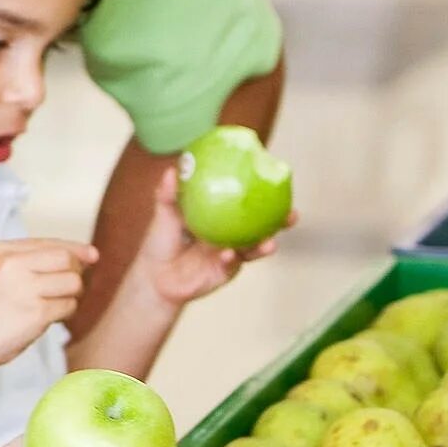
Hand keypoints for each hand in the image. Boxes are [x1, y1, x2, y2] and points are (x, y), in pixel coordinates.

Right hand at [0, 239, 96, 373]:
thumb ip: (35, 260)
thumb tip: (89, 254)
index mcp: (2, 251)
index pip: (52, 243)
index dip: (76, 249)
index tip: (92, 256)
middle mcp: (13, 265)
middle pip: (68, 260)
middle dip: (74, 274)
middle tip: (63, 289)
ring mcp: (24, 289)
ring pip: (73, 283)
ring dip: (70, 296)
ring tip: (50, 305)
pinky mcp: (36, 313)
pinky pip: (68, 306)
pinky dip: (63, 314)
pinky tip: (44, 318)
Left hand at [136, 166, 287, 307]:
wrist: (155, 275)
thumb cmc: (161, 241)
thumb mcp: (164, 215)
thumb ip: (167, 195)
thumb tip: (172, 170)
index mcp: (224, 216)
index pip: (250, 203)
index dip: (267, 194)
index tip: (281, 180)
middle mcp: (233, 234)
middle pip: (264, 226)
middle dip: (281, 221)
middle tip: (292, 214)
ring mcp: (232, 253)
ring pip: (254, 249)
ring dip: (264, 245)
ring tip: (270, 242)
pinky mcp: (224, 272)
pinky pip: (231, 264)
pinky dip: (231, 258)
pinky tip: (229, 253)